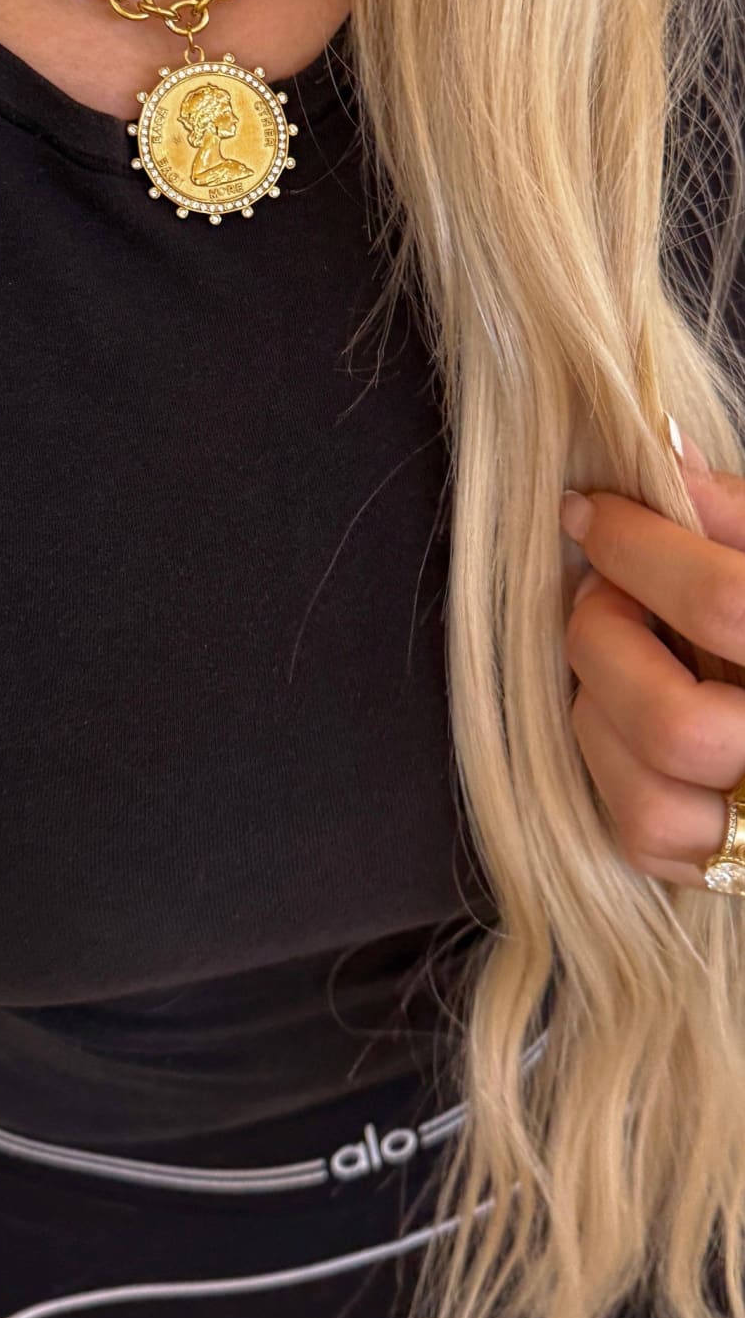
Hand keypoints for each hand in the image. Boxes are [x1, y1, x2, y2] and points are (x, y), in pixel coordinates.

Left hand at [560, 438, 744, 888]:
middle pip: (674, 724)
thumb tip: (660, 447)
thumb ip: (739, 513)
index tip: (588, 509)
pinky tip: (627, 709)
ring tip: (617, 648)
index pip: (724, 602)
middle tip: (602, 586)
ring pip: (651, 799)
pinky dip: (611, 764)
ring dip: (599, 707)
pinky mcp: (734, 870)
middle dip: (607, 638)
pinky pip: (646, 835)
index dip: (639, 546)